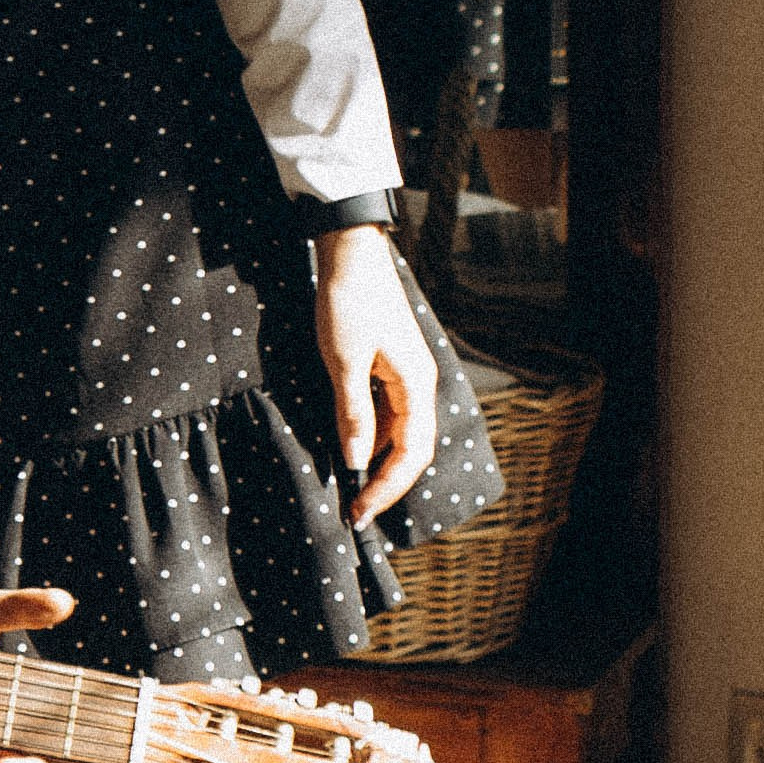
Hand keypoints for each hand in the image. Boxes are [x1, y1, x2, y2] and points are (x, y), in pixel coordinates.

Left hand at [313, 223, 437, 529]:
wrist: (350, 250)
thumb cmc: (348, 301)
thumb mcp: (343, 361)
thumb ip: (352, 414)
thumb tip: (356, 461)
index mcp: (417, 384)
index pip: (411, 454)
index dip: (387, 487)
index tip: (360, 512)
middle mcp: (420, 383)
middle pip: (411, 448)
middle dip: (385, 482)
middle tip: (355, 510)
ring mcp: (407, 372)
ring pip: (400, 431)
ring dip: (379, 461)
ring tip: (351, 487)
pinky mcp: (391, 363)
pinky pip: (388, 411)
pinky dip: (373, 435)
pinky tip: (352, 447)